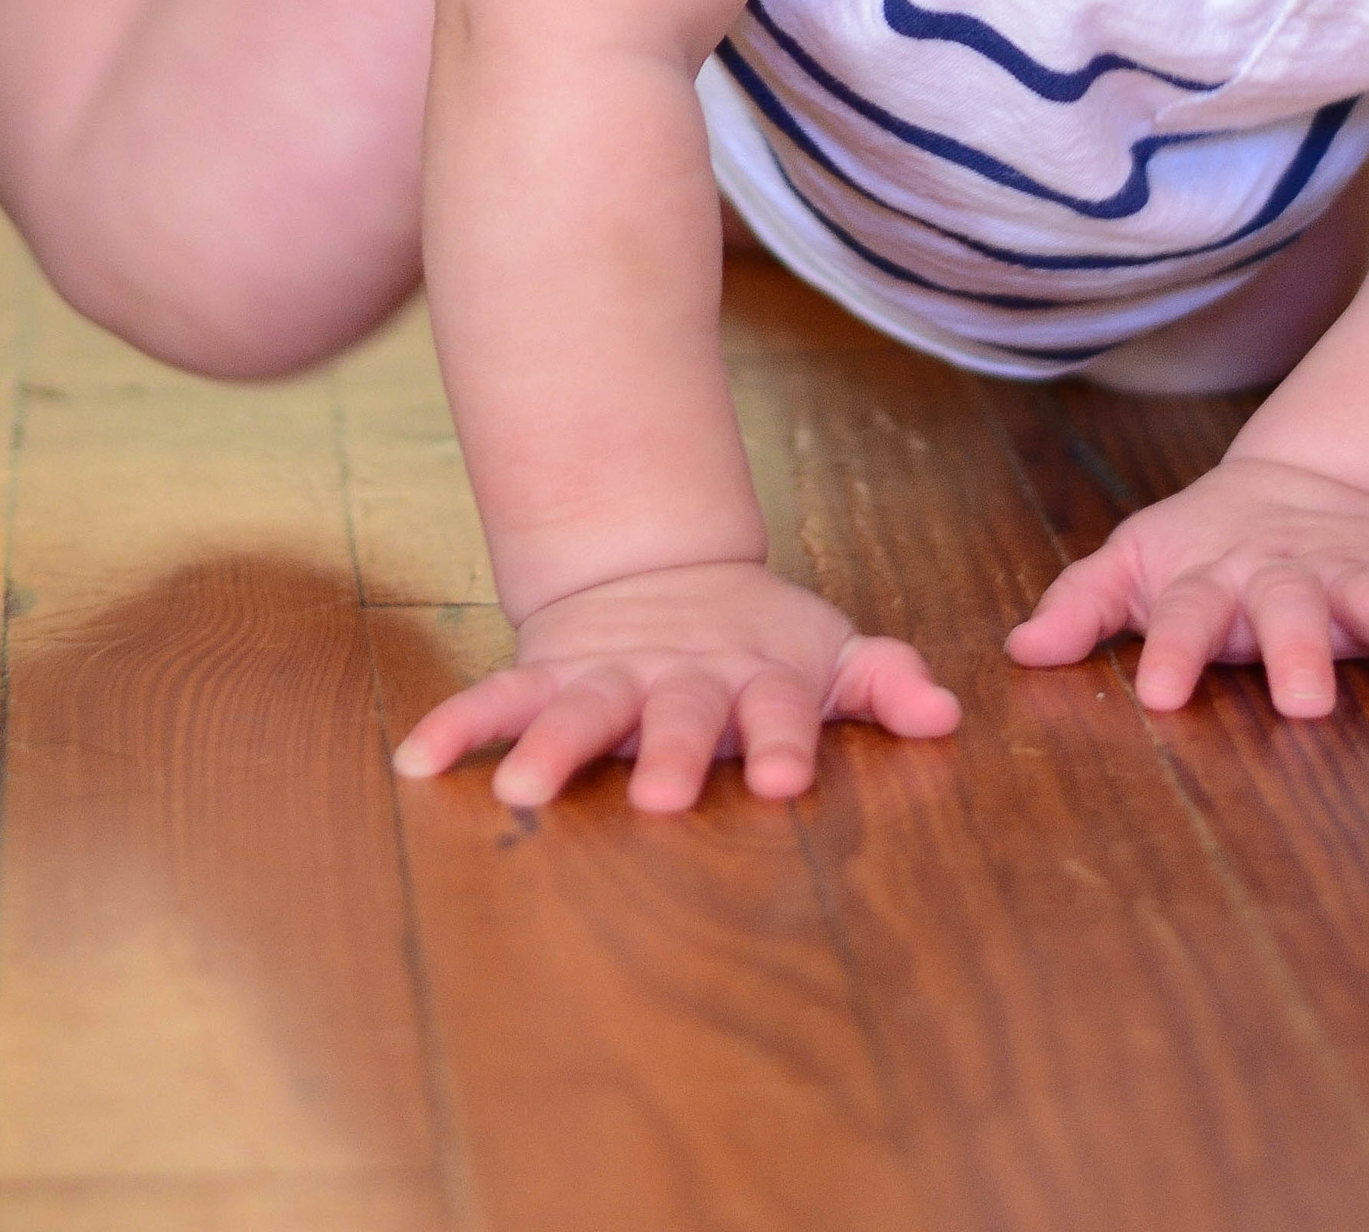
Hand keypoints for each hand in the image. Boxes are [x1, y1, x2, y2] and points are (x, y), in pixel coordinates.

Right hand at [393, 560, 959, 813]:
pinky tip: (418, 759)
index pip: (778, 712)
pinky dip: (461, 723)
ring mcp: (611, 674)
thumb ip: (885, 682)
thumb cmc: (759, 640)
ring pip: (582, 708)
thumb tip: (949, 713)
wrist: (663, 569)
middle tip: (664, 798)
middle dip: (672, 755)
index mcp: (754, 678)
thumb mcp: (829, 653)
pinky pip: (500, 697)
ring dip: (554, 747)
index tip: (786, 781)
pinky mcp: (552, 672)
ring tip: (520, 790)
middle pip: (678, 716)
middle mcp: (680, 678)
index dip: (785, 741)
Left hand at [1004, 452, 1368, 720]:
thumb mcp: (1137, 562)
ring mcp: (1355, 578)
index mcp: (1214, 577)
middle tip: (1304, 703)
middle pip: (1291, 610)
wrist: (1309, 482)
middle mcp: (1288, 577)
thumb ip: (1083, 605)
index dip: (1167, 647)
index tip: (1157, 694)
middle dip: (1297, 652)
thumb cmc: (1205, 546)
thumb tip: (1018, 650)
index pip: (1183, 611)